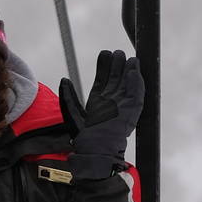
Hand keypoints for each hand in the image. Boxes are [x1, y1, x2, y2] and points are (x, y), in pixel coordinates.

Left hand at [58, 50, 142, 179]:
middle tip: (117, 52)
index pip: (104, 79)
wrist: (96, 149)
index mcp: (99, 101)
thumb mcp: (73, 112)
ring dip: (129, 70)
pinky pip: (137, 94)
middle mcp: (112, 102)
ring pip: (128, 83)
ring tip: (129, 57)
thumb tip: (64, 79)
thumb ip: (68, 96)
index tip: (104, 54)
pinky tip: (134, 71)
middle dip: (117, 64)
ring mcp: (123, 106)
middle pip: (117, 78)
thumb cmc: (84, 136)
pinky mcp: (132, 111)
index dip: (104, 66)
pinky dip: (137, 82)